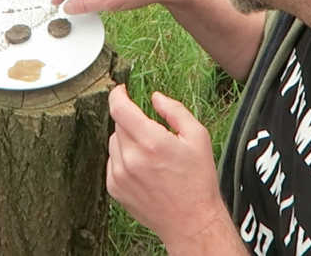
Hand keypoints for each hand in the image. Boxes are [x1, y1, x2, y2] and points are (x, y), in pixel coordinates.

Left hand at [106, 85, 234, 251]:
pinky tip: (144, 169)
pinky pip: (112, 161)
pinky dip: (124, 158)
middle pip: (119, 124)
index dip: (118, 94)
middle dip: (133, 121)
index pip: (120, 108)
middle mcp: (131, 158)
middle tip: (153, 133)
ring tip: (151, 155)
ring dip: (128, 140)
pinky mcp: (115, 188)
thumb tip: (155, 97)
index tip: (122, 90)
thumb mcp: (197, 137)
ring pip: (114, 142)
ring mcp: (119, 175)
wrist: (191, 220)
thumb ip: (175, 111)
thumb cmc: (197, 180)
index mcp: (151, 142)